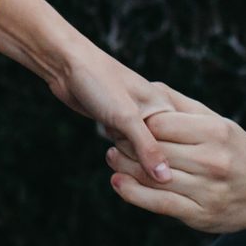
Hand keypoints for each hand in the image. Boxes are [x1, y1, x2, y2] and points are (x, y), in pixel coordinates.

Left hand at [47, 37, 178, 186]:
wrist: (69, 65)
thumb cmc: (101, 81)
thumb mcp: (126, 117)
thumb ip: (148, 148)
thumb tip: (166, 179)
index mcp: (167, 107)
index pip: (176, 148)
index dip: (157, 158)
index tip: (135, 147)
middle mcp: (156, 114)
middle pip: (157, 154)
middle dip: (137, 155)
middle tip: (115, 133)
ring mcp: (137, 120)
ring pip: (139, 153)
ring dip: (125, 154)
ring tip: (110, 130)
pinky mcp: (119, 124)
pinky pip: (126, 148)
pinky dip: (118, 151)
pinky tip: (109, 145)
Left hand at [107, 88, 245, 237]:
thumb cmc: (241, 152)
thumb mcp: (220, 123)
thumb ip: (183, 107)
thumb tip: (148, 87)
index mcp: (216, 132)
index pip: (160, 124)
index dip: (136, 122)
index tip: (123, 119)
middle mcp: (212, 161)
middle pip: (154, 149)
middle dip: (126, 142)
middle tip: (109, 136)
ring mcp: (207, 191)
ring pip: (153, 177)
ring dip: (124, 167)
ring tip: (111, 157)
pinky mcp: (201, 215)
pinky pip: (159, 203)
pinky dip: (133, 194)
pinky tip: (117, 183)